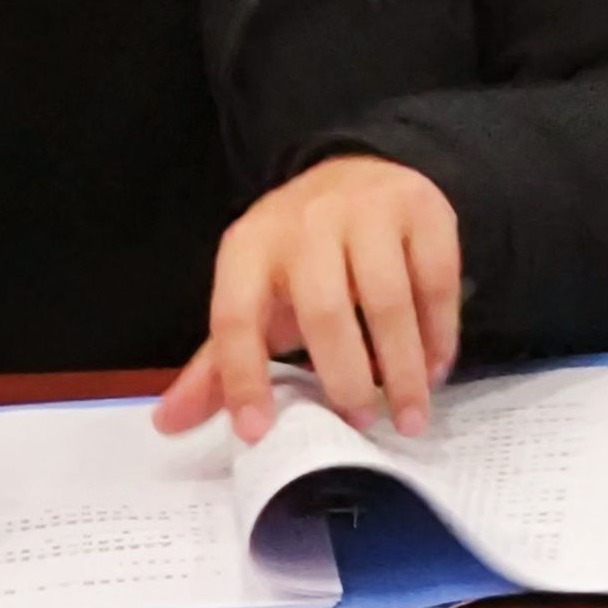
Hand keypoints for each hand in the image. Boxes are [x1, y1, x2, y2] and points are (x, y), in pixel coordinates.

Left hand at [152, 156, 463, 443]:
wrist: (357, 174)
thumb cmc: (300, 257)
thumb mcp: (255, 298)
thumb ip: (219, 364)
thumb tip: (167, 423)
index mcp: (250, 247)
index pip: (236, 316)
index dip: (242, 377)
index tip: (258, 433)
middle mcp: (306, 223)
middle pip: (324, 310)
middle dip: (345, 377)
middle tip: (360, 423)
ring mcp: (368, 210)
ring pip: (388, 300)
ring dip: (403, 367)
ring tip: (407, 413)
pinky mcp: (421, 209)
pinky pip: (435, 280)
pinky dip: (439, 333)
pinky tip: (436, 367)